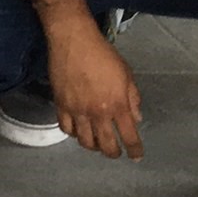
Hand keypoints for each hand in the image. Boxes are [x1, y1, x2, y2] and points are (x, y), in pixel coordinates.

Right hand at [44, 18, 144, 159]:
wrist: (73, 40)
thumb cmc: (103, 54)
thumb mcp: (126, 73)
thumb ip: (132, 98)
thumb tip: (135, 118)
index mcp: (118, 104)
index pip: (129, 136)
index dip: (134, 150)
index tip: (137, 156)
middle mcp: (98, 112)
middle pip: (106, 145)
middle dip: (113, 153)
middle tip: (116, 152)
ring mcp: (77, 110)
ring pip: (85, 141)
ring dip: (93, 146)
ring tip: (96, 143)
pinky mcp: (60, 104)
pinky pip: (66, 128)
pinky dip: (73, 134)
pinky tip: (78, 130)